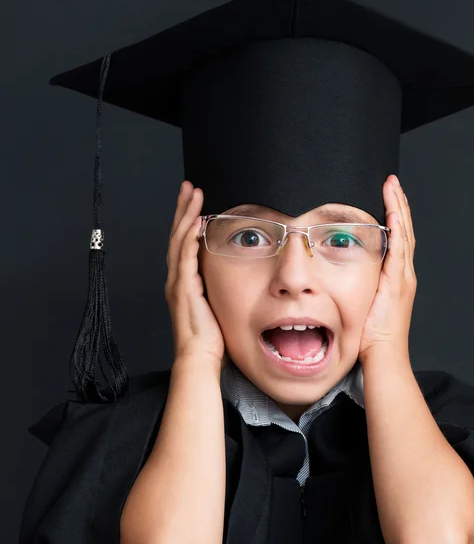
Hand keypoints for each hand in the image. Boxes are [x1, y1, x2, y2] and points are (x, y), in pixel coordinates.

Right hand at [165, 181, 226, 371]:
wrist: (199, 357)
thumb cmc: (209, 335)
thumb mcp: (213, 303)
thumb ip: (214, 284)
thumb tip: (227, 271)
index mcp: (183, 280)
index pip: (184, 242)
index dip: (187, 218)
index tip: (194, 199)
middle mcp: (176, 278)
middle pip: (178, 234)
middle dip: (183, 208)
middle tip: (189, 187)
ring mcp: (178, 283)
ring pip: (179, 241)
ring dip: (186, 216)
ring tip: (193, 195)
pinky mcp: (184, 290)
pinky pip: (185, 259)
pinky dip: (189, 239)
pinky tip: (196, 223)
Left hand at [358, 175, 416, 366]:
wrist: (383, 354)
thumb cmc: (371, 335)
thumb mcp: (364, 302)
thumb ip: (360, 284)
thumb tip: (343, 272)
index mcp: (396, 276)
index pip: (397, 237)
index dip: (394, 215)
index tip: (388, 195)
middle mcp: (403, 272)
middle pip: (404, 230)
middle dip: (398, 204)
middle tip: (392, 183)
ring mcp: (403, 276)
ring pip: (404, 233)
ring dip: (398, 208)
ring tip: (392, 187)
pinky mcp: (398, 281)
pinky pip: (399, 248)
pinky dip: (398, 228)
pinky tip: (394, 211)